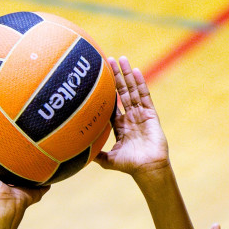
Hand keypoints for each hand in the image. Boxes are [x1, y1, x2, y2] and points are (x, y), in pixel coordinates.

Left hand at [93, 57, 168, 176]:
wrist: (148, 169)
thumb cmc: (130, 166)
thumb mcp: (108, 160)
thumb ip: (96, 153)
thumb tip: (78, 152)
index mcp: (120, 126)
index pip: (112, 103)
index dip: (107, 90)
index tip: (100, 77)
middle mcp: (130, 117)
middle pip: (122, 92)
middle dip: (116, 76)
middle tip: (109, 59)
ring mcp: (141, 114)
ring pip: (133, 90)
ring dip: (127, 75)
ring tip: (122, 59)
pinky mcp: (151, 115)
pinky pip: (145, 96)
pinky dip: (140, 84)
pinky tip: (136, 71)